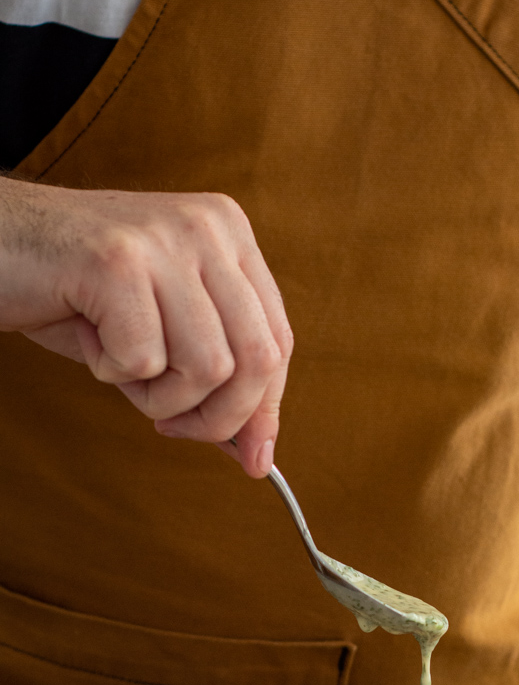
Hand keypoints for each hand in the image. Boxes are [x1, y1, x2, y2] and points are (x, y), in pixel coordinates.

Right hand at [0, 178, 292, 476]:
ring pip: (208, 369)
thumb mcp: (162, 333)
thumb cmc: (73, 292)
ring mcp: (165, 239)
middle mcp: (208, 227)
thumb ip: (215, 380)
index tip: (253, 457)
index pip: (278, 339)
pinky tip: (88, 333)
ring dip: (157, 394)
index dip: (266, 409)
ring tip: (116, 361)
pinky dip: (111, 372)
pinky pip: (144, 361)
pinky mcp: (118, 262)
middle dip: (217, 418)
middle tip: (168, 426)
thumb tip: (257, 452)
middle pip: (258, 360)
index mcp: (228, 233)